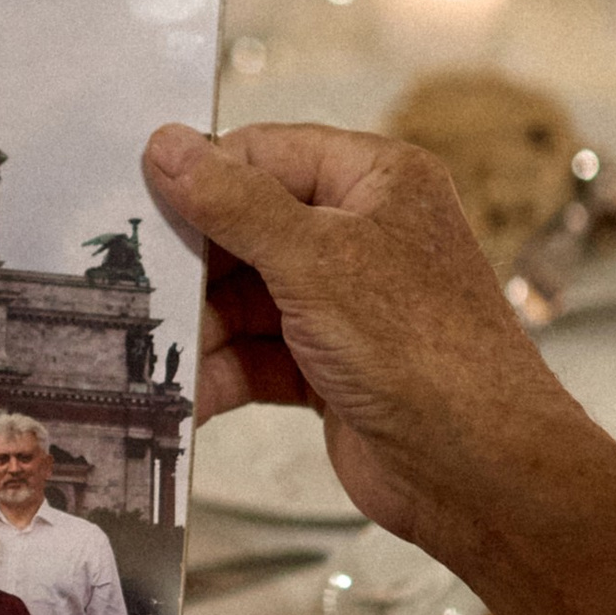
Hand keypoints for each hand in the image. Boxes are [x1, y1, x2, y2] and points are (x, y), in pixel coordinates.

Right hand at [142, 119, 581, 563]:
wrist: (478, 470)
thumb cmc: (419, 349)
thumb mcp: (314, 259)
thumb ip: (234, 202)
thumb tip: (167, 144)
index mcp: (376, 181)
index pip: (266, 154)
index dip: (203, 178)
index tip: (139, 205)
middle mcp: (362, 234)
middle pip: (246, 229)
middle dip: (193, 268)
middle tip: (137, 289)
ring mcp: (345, 304)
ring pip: (244, 299)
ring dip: (199, 330)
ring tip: (154, 356)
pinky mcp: (329, 366)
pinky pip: (256, 356)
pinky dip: (220, 374)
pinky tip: (185, 398)